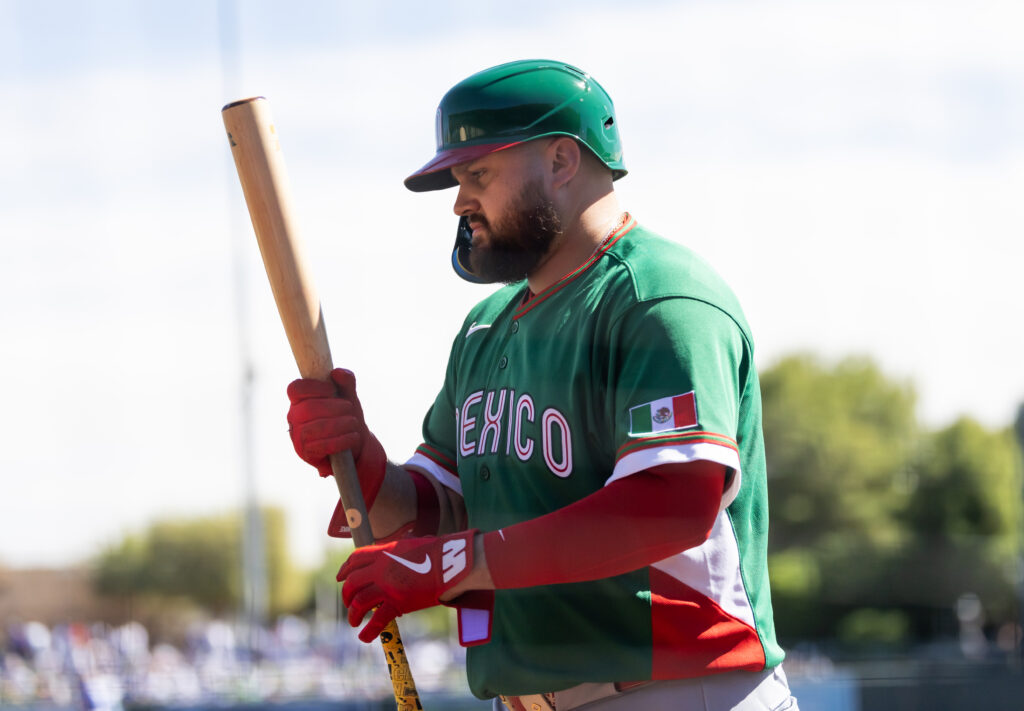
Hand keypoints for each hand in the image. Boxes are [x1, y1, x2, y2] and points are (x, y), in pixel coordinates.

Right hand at [286, 368, 387, 506]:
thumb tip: (337, 372)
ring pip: (315, 428)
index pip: (294, 389)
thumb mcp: (349, 397)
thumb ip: (346, 382)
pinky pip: (321, 446)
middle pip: (307, 408)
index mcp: (300, 401)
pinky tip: (354, 436)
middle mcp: (294, 418)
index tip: (332, 390)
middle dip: (333, 407)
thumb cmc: (346, 417)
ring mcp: (298, 437)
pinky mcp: (306, 454)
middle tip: (350, 407)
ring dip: (339, 424)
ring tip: (354, 423)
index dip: (313, 387)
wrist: (354, 445)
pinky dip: (341, 440)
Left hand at [337, 530, 476, 641]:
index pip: (355, 559)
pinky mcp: (398, 602)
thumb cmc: (441, 551)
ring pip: (359, 601)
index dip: (345, 569)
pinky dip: (368, 631)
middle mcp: (382, 568)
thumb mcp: (415, 544)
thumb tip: (406, 548)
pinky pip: (377, 620)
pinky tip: (364, 637)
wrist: (453, 561)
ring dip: (353, 613)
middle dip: (347, 594)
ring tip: (354, 621)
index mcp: (385, 551)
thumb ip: (403, 550)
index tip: (341, 577)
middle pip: (352, 582)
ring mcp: (388, 585)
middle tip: (349, 603)